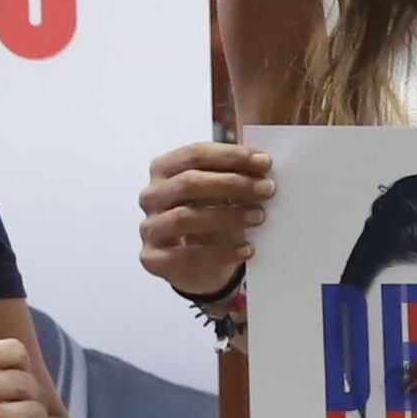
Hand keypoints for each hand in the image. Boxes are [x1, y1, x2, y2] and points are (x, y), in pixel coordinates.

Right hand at [139, 139, 271, 300]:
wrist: (196, 262)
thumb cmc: (209, 216)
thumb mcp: (220, 193)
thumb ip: (235, 176)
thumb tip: (263, 166)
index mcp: (164, 169)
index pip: (195, 154)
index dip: (231, 156)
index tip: (264, 162)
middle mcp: (151, 196)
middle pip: (189, 183)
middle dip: (232, 184)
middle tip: (267, 189)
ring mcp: (150, 228)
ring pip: (184, 218)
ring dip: (227, 216)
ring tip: (259, 217)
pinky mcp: (153, 258)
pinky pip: (186, 256)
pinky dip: (221, 252)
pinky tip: (247, 249)